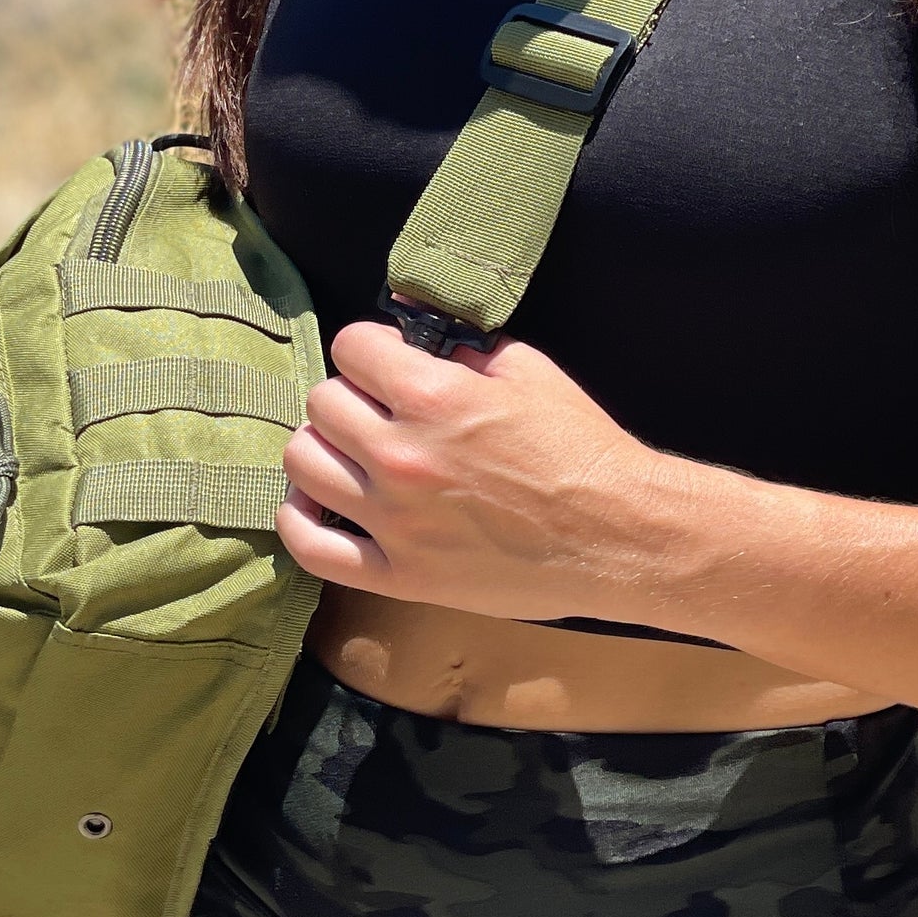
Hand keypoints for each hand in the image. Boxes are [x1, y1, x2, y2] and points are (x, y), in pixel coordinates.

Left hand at [278, 318, 664, 618]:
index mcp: (434, 398)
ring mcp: (394, 521)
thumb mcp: (528, 371)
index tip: (388, 361)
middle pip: (322, 402)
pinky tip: (316, 502)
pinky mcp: (399, 576)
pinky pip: (311, 547)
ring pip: (303, 462)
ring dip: (322, 447)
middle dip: (350, 395)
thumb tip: (420, 340)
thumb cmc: (580, 449)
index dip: (371, 348)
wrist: (618, 534)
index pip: (351, 346)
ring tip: (351, 451)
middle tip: (379, 408)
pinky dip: (299, 519)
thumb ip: (464, 351)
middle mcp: (402, 457)